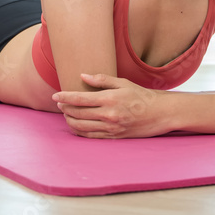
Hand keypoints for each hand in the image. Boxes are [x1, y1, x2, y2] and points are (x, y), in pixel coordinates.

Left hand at [52, 74, 171, 138]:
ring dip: (70, 121)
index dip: (65, 97)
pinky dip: (80, 131)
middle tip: (60, 104)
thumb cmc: (142, 96)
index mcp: (110, 99)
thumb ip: (102, 80)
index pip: (80, 99)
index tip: (55, 96)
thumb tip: (83, 76)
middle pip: (78, 113)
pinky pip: (91, 136)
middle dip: (65, 109)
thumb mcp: (123, 83)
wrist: (159, 114)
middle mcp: (108, 115)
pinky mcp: (114, 137)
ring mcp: (110, 128)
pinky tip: (76, 126)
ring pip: (81, 127)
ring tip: (66, 115)